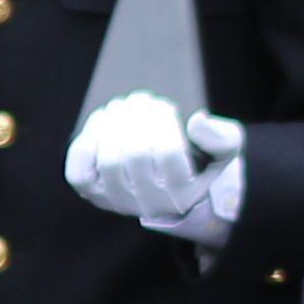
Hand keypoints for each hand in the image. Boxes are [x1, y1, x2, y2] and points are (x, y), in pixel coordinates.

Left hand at [62, 95, 248, 242]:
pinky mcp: (95, 195)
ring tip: (124, 105)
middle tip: (143, 99)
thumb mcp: (224, 147)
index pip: (169, 153)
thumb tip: (197, 121)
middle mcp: (150, 204)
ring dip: (114, 122)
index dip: (164, 121)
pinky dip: (86, 142)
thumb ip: (220, 137)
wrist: (172, 187)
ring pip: (108, 160)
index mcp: (183, 193)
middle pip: (135, 153)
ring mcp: (118, 202)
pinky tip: (102, 122)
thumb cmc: (199, 160)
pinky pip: (79, 173)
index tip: (166, 108)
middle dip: (138, 116)